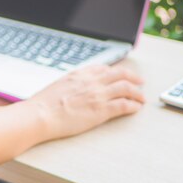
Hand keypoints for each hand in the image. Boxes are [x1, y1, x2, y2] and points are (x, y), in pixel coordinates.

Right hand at [26, 64, 144, 140]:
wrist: (41, 114)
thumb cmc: (44, 104)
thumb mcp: (58, 85)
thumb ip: (70, 84)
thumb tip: (73, 88)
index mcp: (80, 74)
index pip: (103, 68)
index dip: (115, 71)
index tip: (120, 74)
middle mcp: (91, 81)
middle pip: (119, 74)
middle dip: (132, 77)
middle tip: (139, 82)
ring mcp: (97, 94)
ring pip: (125, 88)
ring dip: (137, 92)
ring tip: (141, 97)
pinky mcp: (101, 110)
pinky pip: (124, 105)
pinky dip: (133, 105)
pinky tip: (136, 108)